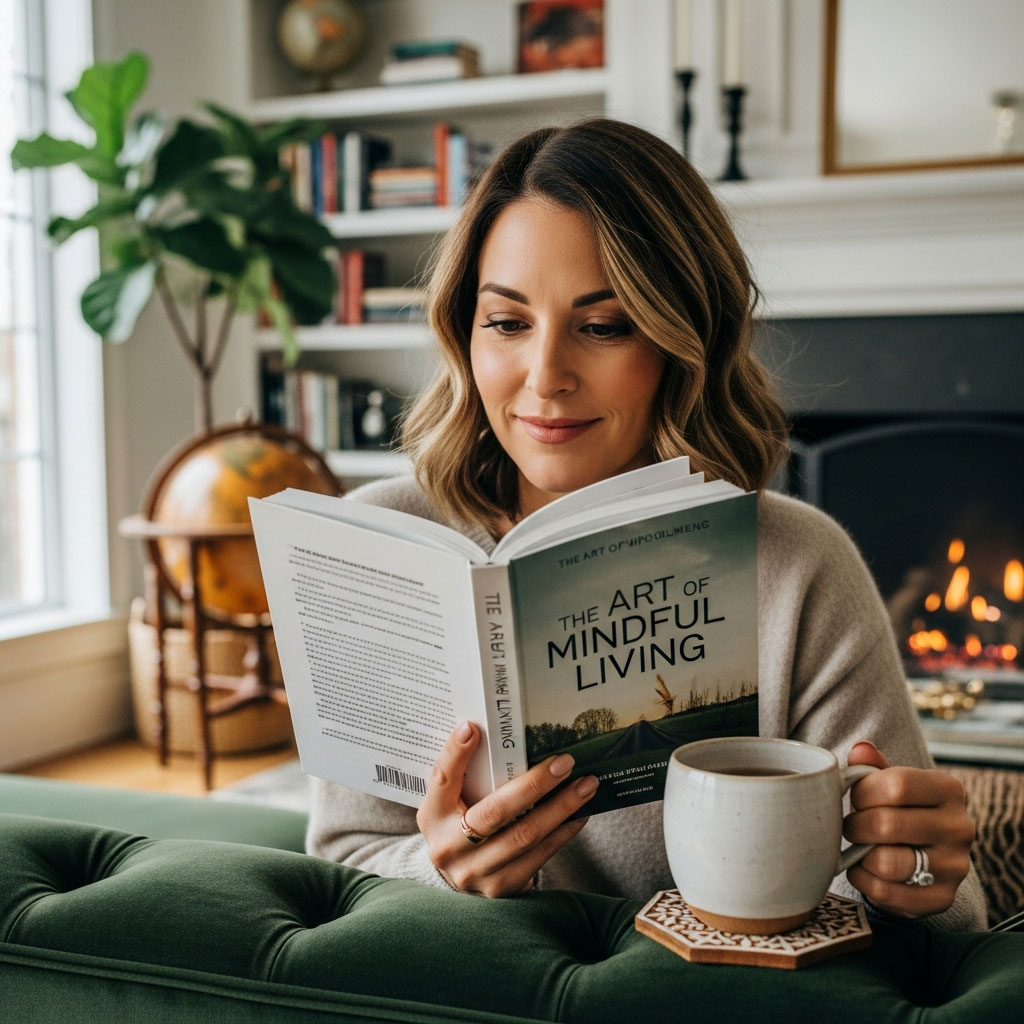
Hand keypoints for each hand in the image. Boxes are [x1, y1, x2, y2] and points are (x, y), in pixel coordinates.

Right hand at [415, 721, 598, 896]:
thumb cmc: (459, 826)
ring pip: (524, 836)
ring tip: (586, 785)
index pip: (442, 780)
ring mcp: (475, 872)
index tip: (472, 728)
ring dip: (561, 808)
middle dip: (534, 785)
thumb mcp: (451, 801)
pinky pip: (539, 857)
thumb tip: (496, 733)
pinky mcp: (501, 888)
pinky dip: (563, 832)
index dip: (455, 755)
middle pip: (495, 812)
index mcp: (433, 816)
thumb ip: (467, 774)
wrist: (460, 877)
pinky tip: (579, 814)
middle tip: (565, 762)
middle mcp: (449, 847)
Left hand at [842, 740, 974, 918]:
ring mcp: (954, 866)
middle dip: (855, 825)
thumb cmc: (899, 809)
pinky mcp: (941, 898)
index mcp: (949, 789)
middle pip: (887, 824)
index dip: (863, 791)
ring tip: (858, 847)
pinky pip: (887, 893)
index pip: (897, 784)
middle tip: (850, 826)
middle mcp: (959, 827)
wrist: (924, 856)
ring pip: (888, 862)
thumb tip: (860, 749)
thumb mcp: (889, 782)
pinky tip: (863, 869)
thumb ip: (872, 765)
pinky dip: (864, 881)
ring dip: (859, 855)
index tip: (855, 798)